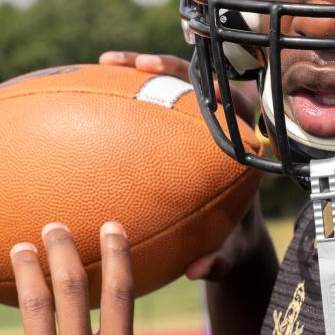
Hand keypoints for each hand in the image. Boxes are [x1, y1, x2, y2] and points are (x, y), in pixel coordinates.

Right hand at [101, 49, 267, 282]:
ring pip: (170, 82)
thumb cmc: (230, 244)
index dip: (227, 93)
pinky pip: (148, 100)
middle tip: (141, 64)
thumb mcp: (228, 256)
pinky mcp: (173, 125)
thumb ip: (217, 262)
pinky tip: (91, 87)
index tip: (209, 88)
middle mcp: (220, 129)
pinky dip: (124, 92)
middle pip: (200, 82)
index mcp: (242, 152)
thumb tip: (197, 271)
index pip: (239, 110)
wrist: (227, 236)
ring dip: (141, 68)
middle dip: (172, 66)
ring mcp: (194, 122)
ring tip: (107, 63)